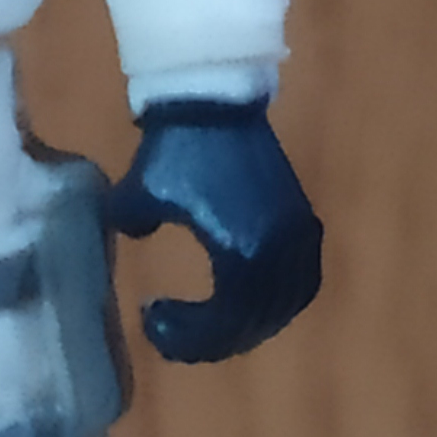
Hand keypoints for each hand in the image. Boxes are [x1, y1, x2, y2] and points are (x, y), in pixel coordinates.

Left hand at [104, 100, 321, 363]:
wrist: (218, 97)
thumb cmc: (177, 146)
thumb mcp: (139, 195)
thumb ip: (133, 226)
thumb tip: (136, 237)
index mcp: (242, 253)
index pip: (225, 323)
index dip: (189, 337)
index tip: (153, 319)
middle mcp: (279, 252)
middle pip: (256, 322)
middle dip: (215, 339)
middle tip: (178, 335)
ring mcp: (298, 236)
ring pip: (285, 305)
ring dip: (250, 324)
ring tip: (213, 324)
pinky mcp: (303, 219)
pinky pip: (303, 279)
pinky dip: (280, 301)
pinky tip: (254, 302)